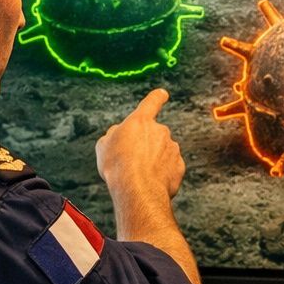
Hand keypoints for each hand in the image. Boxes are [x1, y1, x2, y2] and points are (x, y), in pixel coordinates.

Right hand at [96, 88, 185, 211]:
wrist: (137, 190)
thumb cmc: (118, 166)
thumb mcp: (104, 145)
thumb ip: (114, 135)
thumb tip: (120, 134)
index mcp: (141, 121)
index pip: (151, 102)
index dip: (156, 97)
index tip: (162, 94)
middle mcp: (160, 131)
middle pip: (153, 135)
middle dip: (145, 146)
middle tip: (130, 162)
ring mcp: (172, 148)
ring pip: (162, 152)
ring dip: (153, 161)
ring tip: (138, 175)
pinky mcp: (179, 166)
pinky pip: (169, 168)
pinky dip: (161, 174)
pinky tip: (149, 182)